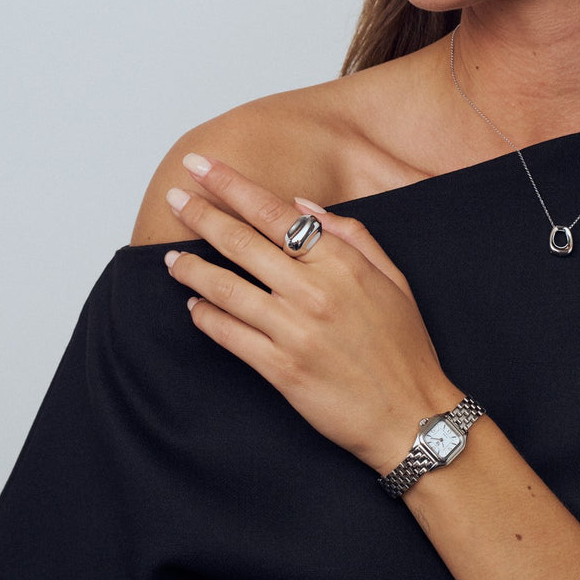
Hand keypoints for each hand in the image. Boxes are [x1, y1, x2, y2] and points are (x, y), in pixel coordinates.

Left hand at [163, 153, 462, 474]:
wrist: (410, 413)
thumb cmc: (404, 345)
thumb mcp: (392, 277)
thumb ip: (350, 233)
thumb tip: (301, 204)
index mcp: (343, 262)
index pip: (274, 212)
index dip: (232, 185)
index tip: (202, 166)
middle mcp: (315, 291)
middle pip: (241, 242)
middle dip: (201, 214)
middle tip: (174, 196)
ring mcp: (294, 331)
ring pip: (226, 288)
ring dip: (190, 267)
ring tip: (169, 256)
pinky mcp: (280, 369)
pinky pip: (229, 335)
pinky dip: (205, 316)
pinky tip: (193, 304)